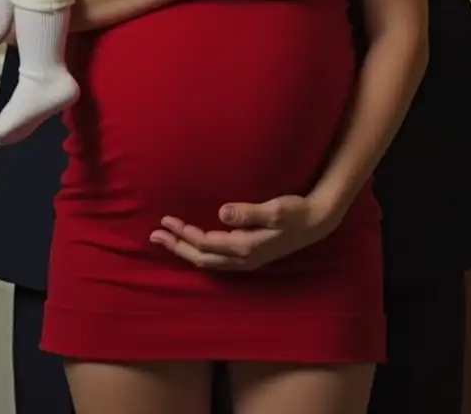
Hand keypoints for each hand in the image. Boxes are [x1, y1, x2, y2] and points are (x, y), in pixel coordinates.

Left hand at [150, 193, 330, 270]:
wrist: (316, 222)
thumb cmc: (296, 212)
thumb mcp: (275, 209)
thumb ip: (249, 212)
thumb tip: (222, 212)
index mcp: (245, 247)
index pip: (205, 243)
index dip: (184, 234)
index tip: (166, 221)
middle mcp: (242, 259)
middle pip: (201, 257)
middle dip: (177, 246)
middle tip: (154, 235)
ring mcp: (246, 260)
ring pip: (207, 261)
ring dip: (185, 250)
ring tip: (167, 240)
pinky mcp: (249, 255)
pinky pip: (216, 259)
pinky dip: (199, 252)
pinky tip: (194, 245)